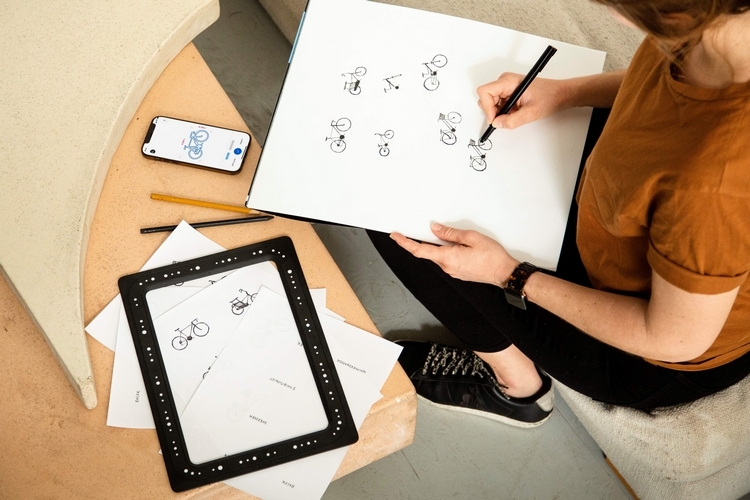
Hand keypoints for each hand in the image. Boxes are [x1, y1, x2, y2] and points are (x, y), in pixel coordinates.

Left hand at [390, 223, 519, 286]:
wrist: (504, 273)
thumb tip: (435, 229)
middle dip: (422, 241)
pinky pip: (446, 260)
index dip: (405, 243)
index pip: (419, 250)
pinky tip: (455, 246)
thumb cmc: (492, 257)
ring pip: (438, 256)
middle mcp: (447, 267)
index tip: (396, 236)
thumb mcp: (471, 237)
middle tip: (419, 230)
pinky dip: (446, 251)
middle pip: (428, 252)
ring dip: (438, 246)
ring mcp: (452, 271)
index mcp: (448, 257)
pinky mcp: (458, 272)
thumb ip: (450, 233)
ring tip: (449, 237)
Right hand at [477, 73, 570, 129]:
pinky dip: (503, 112)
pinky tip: (515, 113)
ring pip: (491, 102)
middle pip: (486, 97)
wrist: (559, 94)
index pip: (484, 91)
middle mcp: (505, 82)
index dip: (486, 107)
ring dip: (498, 112)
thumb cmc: (549, 97)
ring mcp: (506, 87)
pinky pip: (498, 104)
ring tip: (514, 114)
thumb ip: (512, 120)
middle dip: (492, 111)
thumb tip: (497, 124)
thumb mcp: (531, 112)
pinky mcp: (508, 92)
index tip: (494, 118)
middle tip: (505, 119)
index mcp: (508, 81)